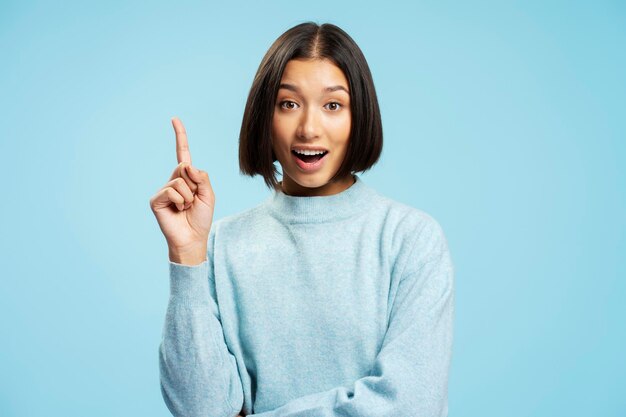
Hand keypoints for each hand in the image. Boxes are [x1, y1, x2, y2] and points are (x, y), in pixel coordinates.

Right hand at [149, 117, 214, 262]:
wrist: (192, 238)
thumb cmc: (201, 218)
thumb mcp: (209, 195)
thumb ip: (202, 178)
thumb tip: (186, 165)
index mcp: (187, 178)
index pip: (183, 153)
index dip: (180, 136)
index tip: (174, 119)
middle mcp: (173, 180)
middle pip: (185, 168)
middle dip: (195, 185)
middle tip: (193, 201)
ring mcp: (163, 189)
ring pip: (180, 181)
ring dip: (189, 197)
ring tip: (185, 208)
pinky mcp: (156, 200)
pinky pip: (172, 190)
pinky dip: (180, 201)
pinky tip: (178, 211)